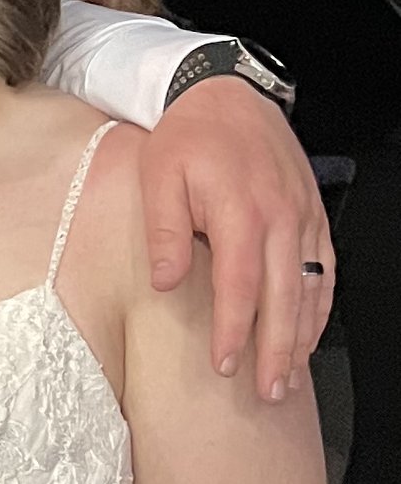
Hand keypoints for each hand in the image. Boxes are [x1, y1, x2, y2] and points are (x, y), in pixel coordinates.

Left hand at [139, 77, 333, 397]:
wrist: (223, 92)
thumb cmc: (188, 136)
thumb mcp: (158, 177)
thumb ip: (165, 232)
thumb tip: (169, 284)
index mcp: (241, 212)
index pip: (241, 287)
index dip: (235, 331)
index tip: (225, 365)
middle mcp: (281, 218)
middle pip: (284, 297)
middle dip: (277, 350)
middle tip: (269, 391)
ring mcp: (302, 216)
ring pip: (310, 287)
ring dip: (302, 335)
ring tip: (290, 376)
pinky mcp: (311, 213)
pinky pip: (324, 267)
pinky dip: (320, 304)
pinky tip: (310, 332)